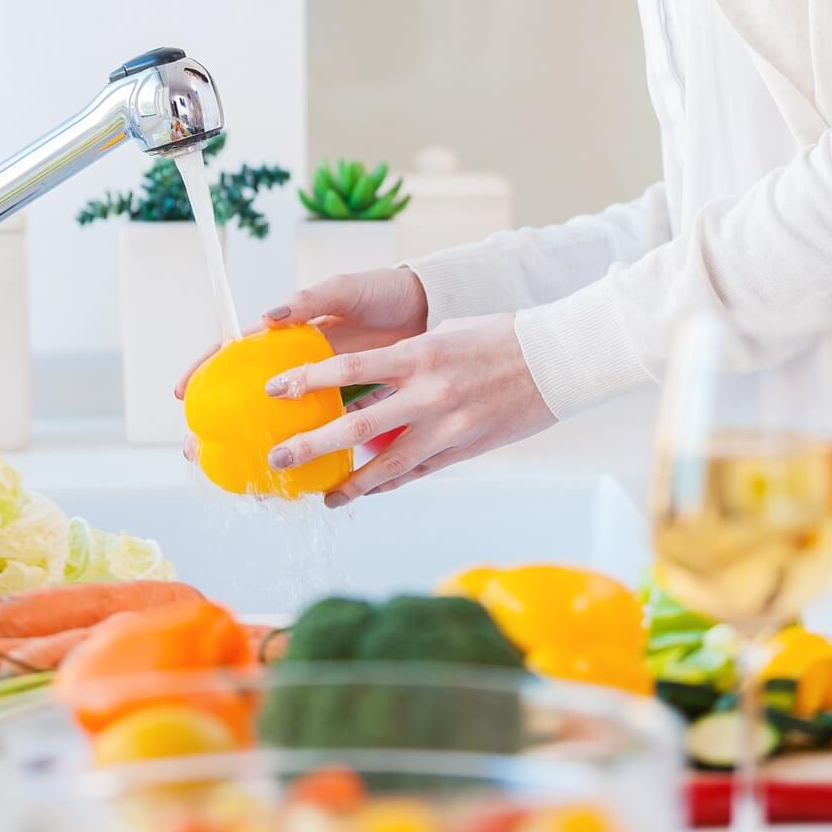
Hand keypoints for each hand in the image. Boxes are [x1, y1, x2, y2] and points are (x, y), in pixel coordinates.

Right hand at [172, 266, 429, 462]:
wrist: (429, 307)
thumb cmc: (382, 292)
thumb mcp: (344, 289)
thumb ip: (309, 300)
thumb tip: (268, 317)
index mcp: (290, 333)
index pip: (238, 350)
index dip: (207, 369)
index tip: (183, 393)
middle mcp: (300, 364)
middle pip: (250, 395)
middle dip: (220, 421)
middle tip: (196, 448)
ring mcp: (323, 388)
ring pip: (282, 421)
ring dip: (258, 444)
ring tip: (237, 473)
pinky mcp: (351, 405)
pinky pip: (325, 432)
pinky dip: (310, 453)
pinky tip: (297, 478)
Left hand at [262, 312, 553, 503]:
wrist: (556, 359)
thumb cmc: (499, 337)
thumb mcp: (444, 335)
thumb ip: (404, 362)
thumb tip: (365, 391)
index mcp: (419, 354)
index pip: (348, 369)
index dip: (306, 381)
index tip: (275, 390)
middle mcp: (428, 393)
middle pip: (355, 426)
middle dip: (311, 444)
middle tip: (277, 458)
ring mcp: (447, 427)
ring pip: (386, 465)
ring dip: (349, 483)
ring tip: (324, 496)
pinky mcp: (464, 449)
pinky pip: (418, 471)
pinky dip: (390, 482)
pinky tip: (368, 491)